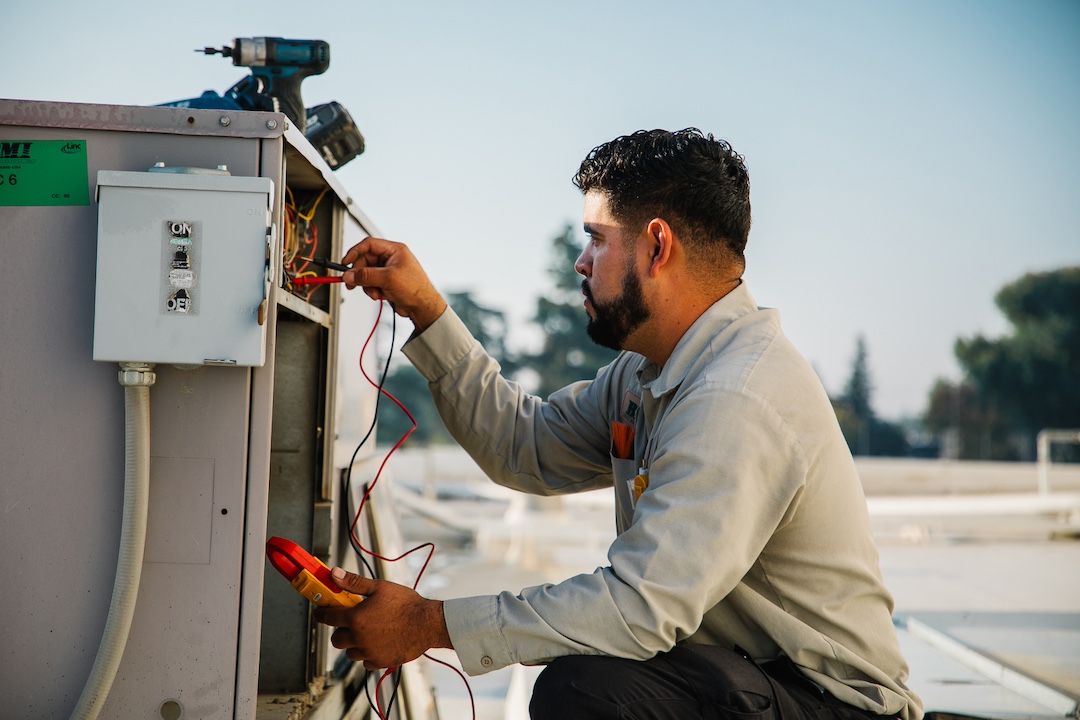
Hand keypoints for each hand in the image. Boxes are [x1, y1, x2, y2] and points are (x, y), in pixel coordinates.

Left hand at [313, 568, 451, 669]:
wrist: (428, 624)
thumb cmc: (406, 604)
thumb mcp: (380, 587)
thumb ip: (354, 582)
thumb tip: (334, 574)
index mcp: (356, 618)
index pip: (329, 617)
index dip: (322, 614)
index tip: (321, 612)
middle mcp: (359, 638)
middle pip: (337, 640)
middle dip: (340, 631)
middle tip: (351, 623)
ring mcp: (369, 652)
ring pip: (350, 652)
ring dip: (354, 644)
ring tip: (368, 633)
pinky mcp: (380, 662)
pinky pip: (366, 662)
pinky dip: (368, 654)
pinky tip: (378, 643)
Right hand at [340, 237, 446, 331]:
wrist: (423, 307)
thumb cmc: (416, 289)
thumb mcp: (388, 279)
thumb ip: (366, 276)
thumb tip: (349, 275)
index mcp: (395, 250)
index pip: (369, 244)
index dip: (355, 252)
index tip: (345, 262)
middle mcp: (391, 258)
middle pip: (365, 260)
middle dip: (360, 273)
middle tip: (353, 283)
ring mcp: (388, 271)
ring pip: (366, 274)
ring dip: (367, 285)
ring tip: (375, 293)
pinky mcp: (386, 282)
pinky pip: (371, 283)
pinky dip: (372, 290)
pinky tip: (379, 296)